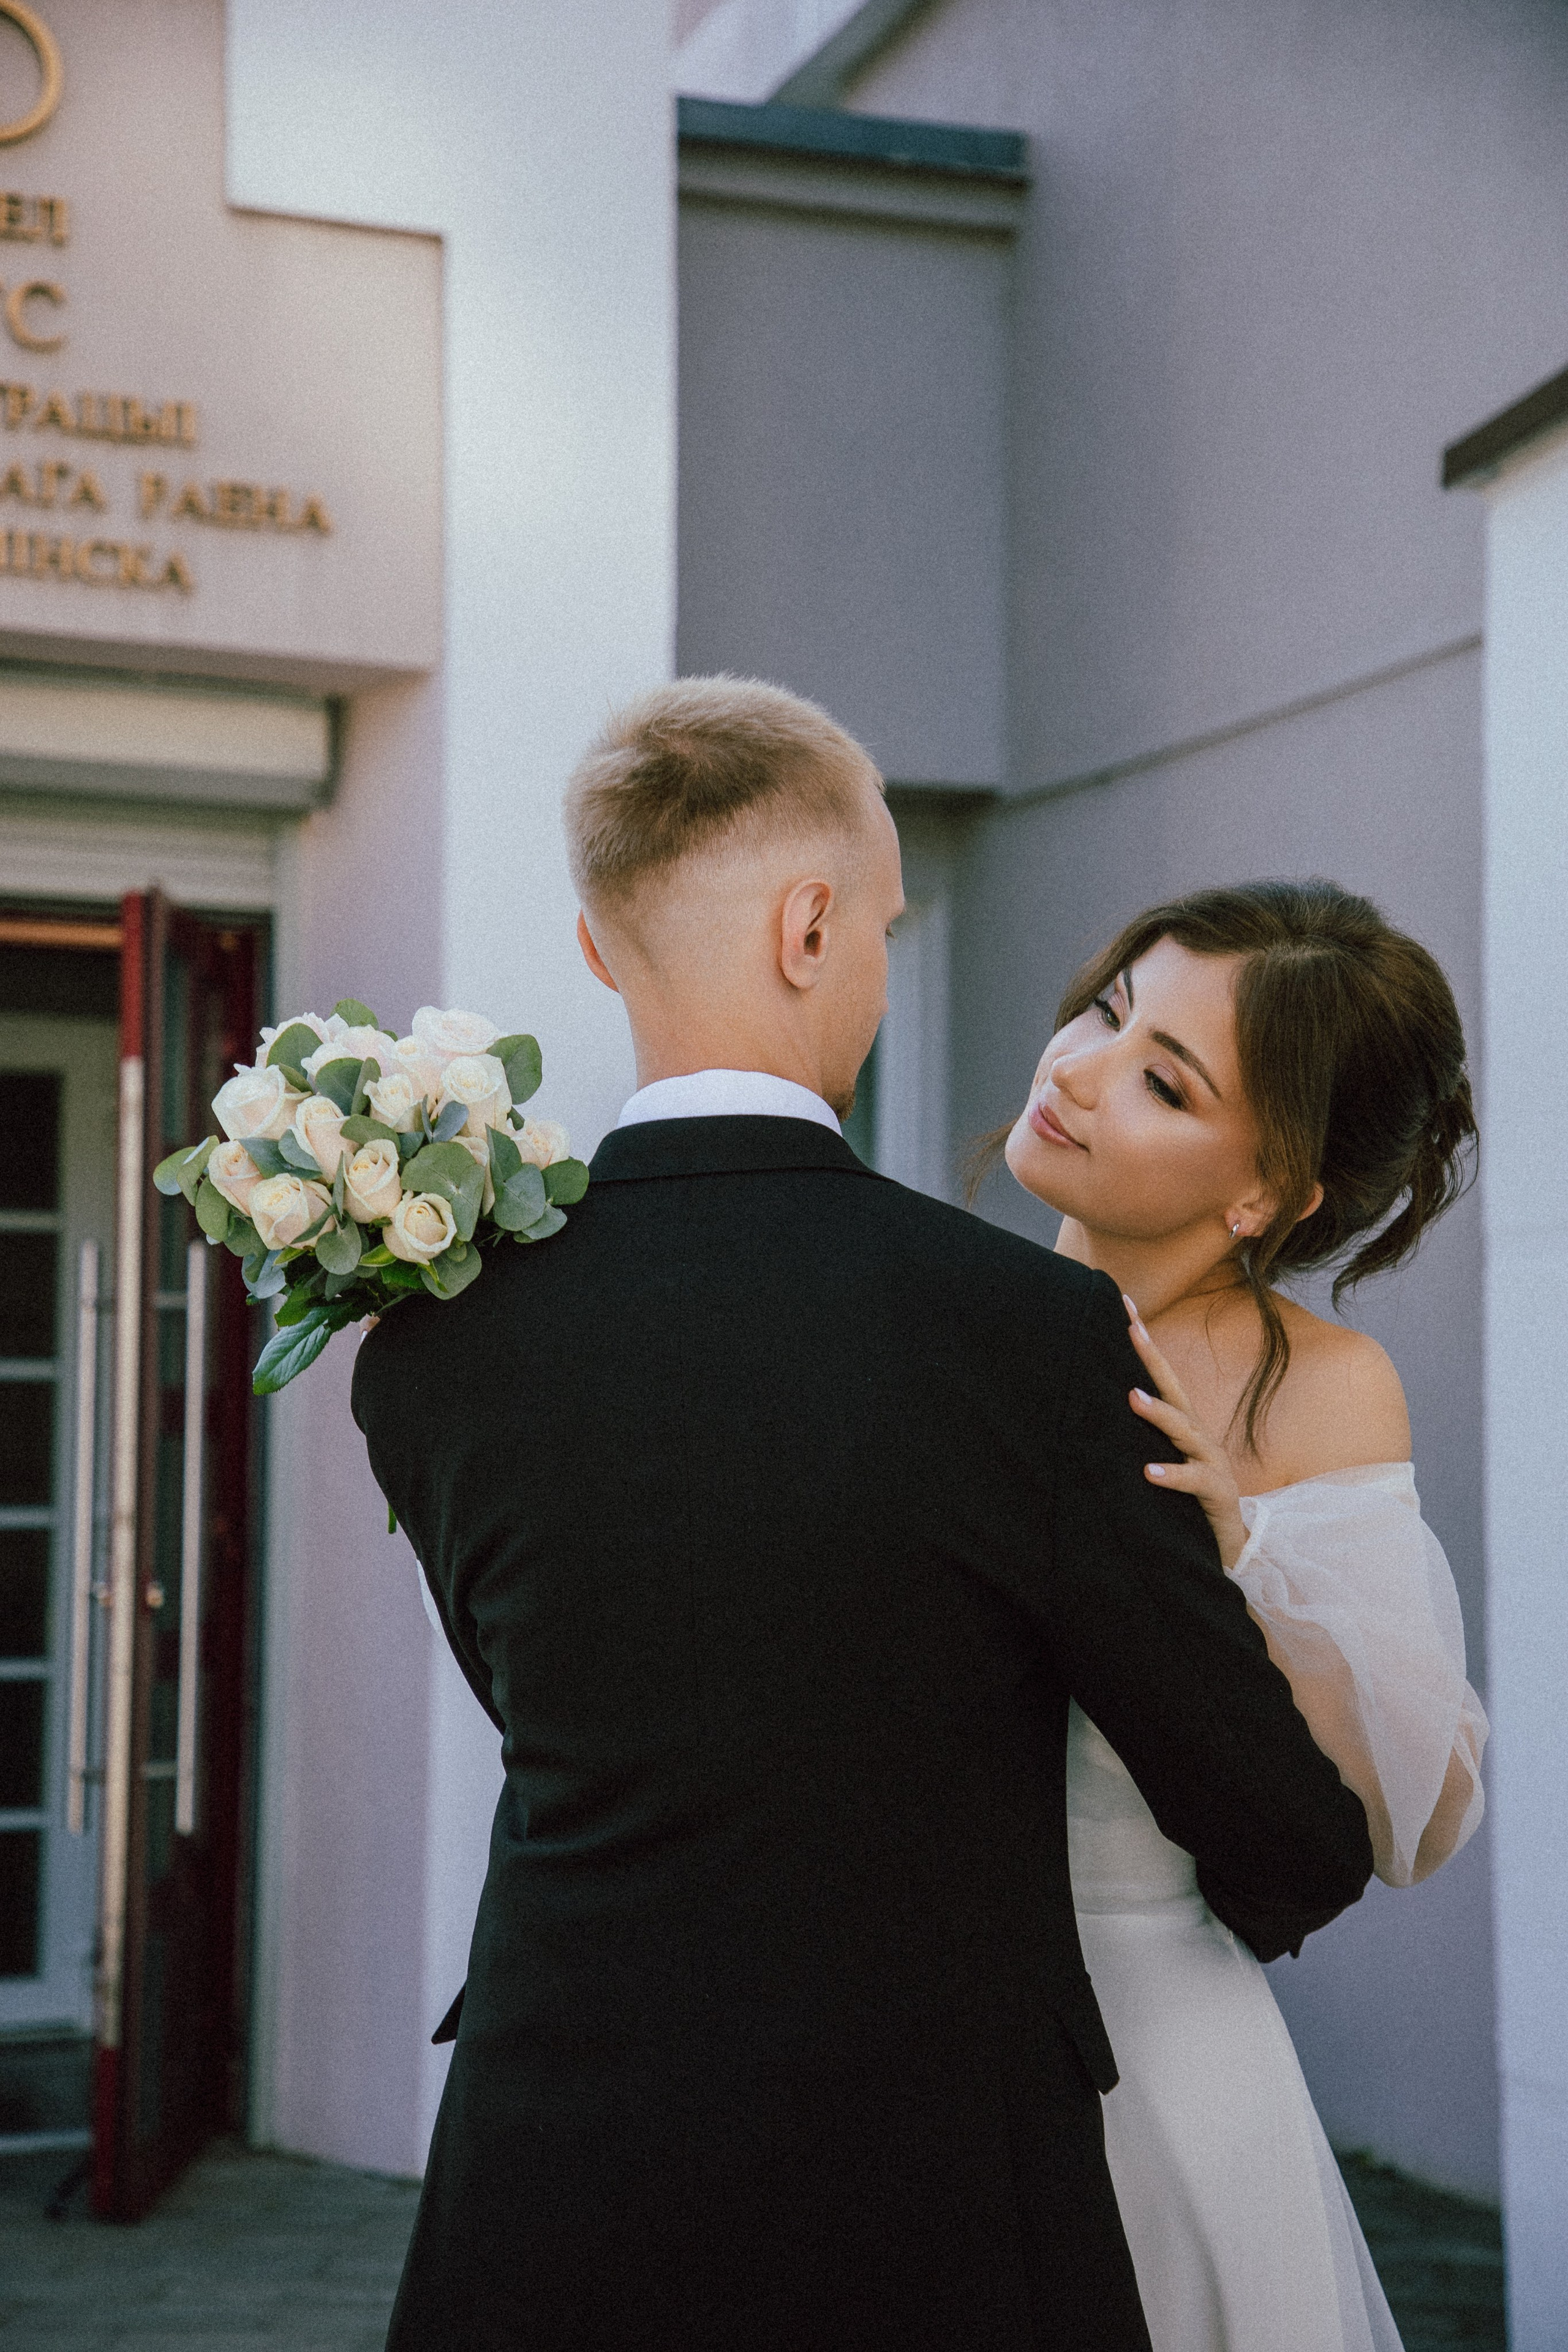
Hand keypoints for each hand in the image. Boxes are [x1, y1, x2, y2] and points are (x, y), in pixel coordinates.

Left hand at [1123, 1295, 1247, 1567]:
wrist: (1229, 1545)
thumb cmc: (1187, 1498)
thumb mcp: (1161, 1458)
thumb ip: (1138, 1435)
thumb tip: (1098, 1404)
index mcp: (1183, 1425)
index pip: (1161, 1375)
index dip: (1144, 1341)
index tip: (1123, 1305)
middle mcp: (1198, 1436)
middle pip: (1174, 1390)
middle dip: (1152, 1358)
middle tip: (1130, 1329)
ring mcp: (1210, 1462)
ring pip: (1184, 1432)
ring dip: (1158, 1413)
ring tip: (1132, 1398)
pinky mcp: (1217, 1493)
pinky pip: (1193, 1481)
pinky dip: (1171, 1475)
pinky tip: (1148, 1472)